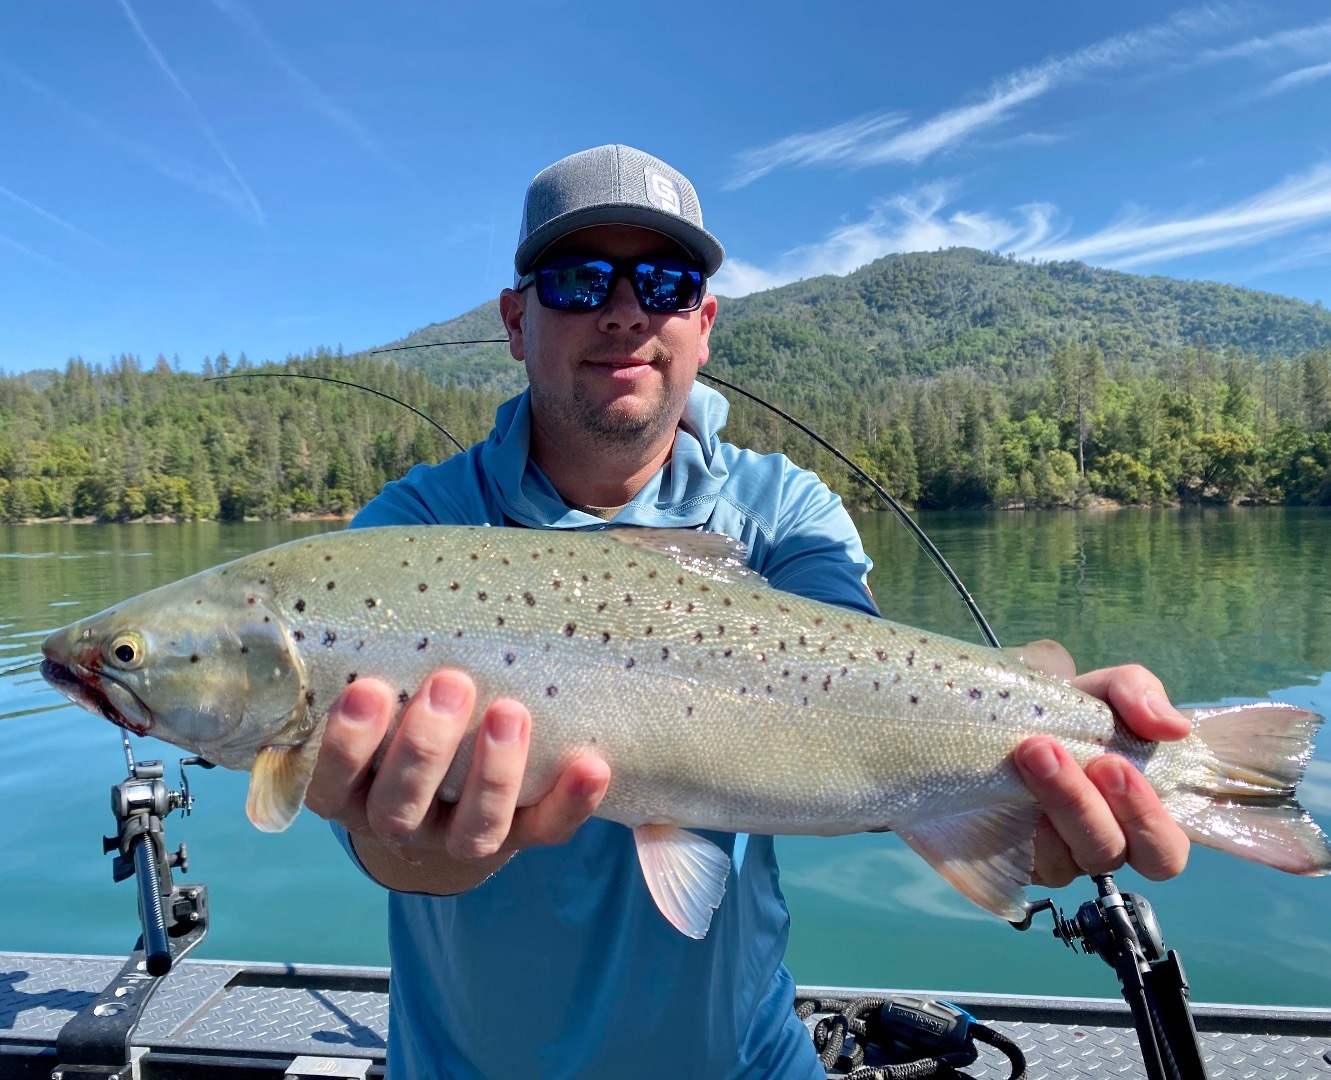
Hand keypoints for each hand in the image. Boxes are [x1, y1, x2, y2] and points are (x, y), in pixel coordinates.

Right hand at [304, 669, 609, 892]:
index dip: (347, 745)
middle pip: (402, 807)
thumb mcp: (384, 692)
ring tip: (510, 711)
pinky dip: (571, 801)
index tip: (367, 688)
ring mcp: (460, 838)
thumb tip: (403, 574)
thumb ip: (384, 655)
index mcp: (354, 793)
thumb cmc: (407, 711)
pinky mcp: (522, 837)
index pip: (332, 786)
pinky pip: (547, 830)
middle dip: (425, 747)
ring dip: (494, 773)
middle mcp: (402, 823)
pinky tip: (592, 765)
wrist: (450, 787)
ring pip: (474, 831)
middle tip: (450, 682)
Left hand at [1013, 664, 1191, 887]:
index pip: (1167, 851)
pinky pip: (1029, 857)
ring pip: (1070, 856)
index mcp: (1140, 813)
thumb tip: (1175, 727)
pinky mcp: (1021, 861)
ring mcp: (1062, 858)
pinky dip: (1024, 820)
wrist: (1002, 720)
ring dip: (1059, 801)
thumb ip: (1140, 694)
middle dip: (1103, 807)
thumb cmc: (1068, 714)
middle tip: (1090, 759)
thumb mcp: (1104, 690)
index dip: (1152, 821)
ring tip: (1034, 750)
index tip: (1117, 764)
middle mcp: (1106, 843)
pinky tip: (1010, 785)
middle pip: (1117, 855)